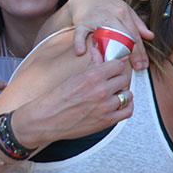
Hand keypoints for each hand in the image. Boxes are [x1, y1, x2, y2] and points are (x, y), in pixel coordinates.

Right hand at [9, 53, 133, 149]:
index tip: (113, 70)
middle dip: (118, 80)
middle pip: (124, 79)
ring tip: (114, 95)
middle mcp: (101, 90)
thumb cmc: (55, 99)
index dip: (115, 67)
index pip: (118, 65)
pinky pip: (128, 111)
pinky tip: (119, 106)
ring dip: (122, 94)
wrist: (44, 120)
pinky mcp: (107, 120)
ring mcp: (105, 106)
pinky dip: (126, 107)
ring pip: (128, 95)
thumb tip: (99, 52)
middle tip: (112, 83)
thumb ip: (91, 66)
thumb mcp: (74, 78)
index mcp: (92, 77)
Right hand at [59, 0, 152, 69]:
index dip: (141, 52)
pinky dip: (79, 42)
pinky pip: (80, 33)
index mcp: (123, 13)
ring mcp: (96, 18)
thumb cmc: (108, 6)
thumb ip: (138, 25)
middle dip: (132, 54)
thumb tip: (150, 36)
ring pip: (105, 35)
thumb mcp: (126, 11)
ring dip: (109, 50)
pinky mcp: (81, 22)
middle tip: (137, 68)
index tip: (144, 65)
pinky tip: (81, 52)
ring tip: (113, 64)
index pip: (134, 35)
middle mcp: (111, 15)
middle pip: (124, 37)